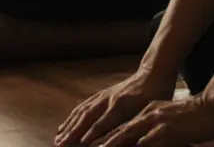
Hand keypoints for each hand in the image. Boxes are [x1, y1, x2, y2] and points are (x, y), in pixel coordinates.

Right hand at [55, 72, 175, 145]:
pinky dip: (73, 116)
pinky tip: (67, 123)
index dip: (90, 135)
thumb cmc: (156, 95)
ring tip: (58, 136)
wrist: (153, 73)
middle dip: (72, 132)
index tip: (79, 145)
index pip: (102, 123)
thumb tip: (125, 140)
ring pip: (82, 111)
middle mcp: (108, 100)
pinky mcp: (102, 94)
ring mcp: (103, 96)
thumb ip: (136, 126)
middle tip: (59, 144)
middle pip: (86, 118)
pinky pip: (84, 106)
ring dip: (69, 125)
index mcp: (121, 105)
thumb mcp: (150, 112)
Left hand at [85, 94, 213, 146]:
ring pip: (128, 133)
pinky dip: (136, 145)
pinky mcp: (166, 129)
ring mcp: (155, 121)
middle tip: (80, 145)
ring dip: (111, 142)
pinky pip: (148, 139)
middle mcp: (146, 114)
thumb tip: (139, 139)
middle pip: (118, 129)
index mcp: (145, 112)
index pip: (118, 124)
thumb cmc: (192, 118)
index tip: (83, 141)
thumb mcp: (167, 119)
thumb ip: (152, 128)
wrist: (212, 109)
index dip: (100, 133)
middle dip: (98, 139)